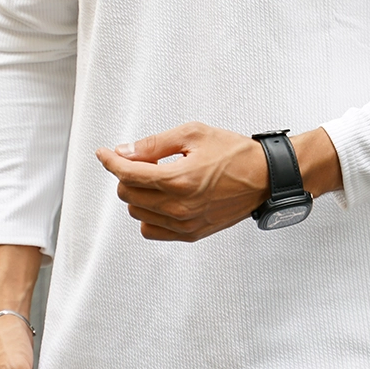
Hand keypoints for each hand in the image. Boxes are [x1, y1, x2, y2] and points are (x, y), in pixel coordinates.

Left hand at [96, 121, 269, 240]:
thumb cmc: (234, 152)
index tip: (104, 153)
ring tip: (158, 177)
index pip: (128, 174)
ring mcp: (185, 224)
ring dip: (138, 193)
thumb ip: (153, 145)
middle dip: (126, 174)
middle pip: (128, 194)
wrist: (264, 176)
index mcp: (179, 179)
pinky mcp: (192, 234)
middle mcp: (180, 206)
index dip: (110, 161)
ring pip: (137, 212)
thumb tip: (124, 151)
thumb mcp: (193, 134)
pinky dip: (148, 214)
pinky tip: (161, 198)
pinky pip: (151, 230)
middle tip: (142, 160)